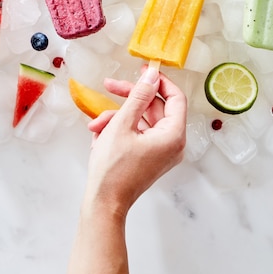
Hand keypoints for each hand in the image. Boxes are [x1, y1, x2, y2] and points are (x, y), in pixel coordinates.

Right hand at [82, 66, 186, 219]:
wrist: (103, 204)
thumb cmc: (113, 168)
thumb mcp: (122, 124)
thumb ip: (138, 96)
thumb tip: (151, 76)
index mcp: (173, 135)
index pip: (175, 97)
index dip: (159, 81)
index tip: (144, 70)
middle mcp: (172, 143)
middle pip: (155, 107)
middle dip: (129, 98)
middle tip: (110, 85)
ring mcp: (161, 151)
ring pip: (142, 120)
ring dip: (118, 116)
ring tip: (96, 126)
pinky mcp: (149, 156)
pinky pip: (138, 133)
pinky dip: (120, 129)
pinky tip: (99, 135)